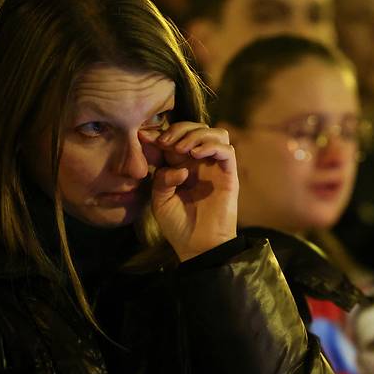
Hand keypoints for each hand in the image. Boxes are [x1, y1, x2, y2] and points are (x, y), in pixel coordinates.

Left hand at [139, 122, 237, 260]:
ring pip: (215, 133)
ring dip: (197, 134)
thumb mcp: (160, 199)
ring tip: (183, 149)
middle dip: (179, 130)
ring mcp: (215, 167)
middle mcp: (199, 162)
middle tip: (166, 143)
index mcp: (181, 165)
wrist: (198, 245)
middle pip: (196, 128)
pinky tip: (196, 155)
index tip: (144, 137)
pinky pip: (227, 150)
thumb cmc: (179, 225)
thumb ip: (162, 177)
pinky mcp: (229, 175)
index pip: (175, 137)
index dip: (161, 132)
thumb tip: (178, 165)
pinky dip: (212, 146)